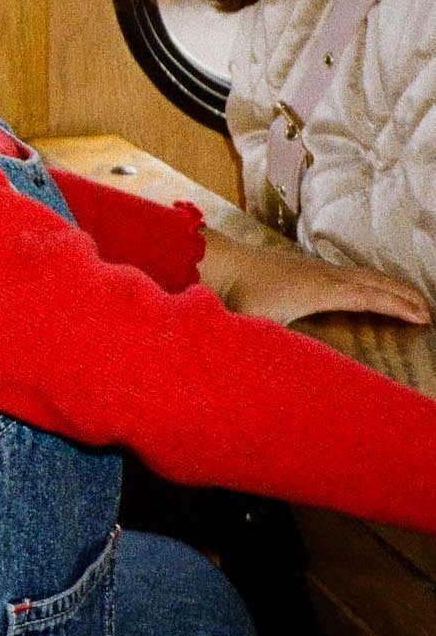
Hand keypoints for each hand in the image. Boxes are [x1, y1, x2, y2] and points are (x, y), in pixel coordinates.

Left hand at [198, 228, 429, 329]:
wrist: (219, 262)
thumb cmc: (240, 295)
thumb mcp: (263, 326)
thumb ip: (285, 348)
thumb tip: (304, 373)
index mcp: (322, 289)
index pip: (370, 297)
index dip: (398, 308)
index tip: (424, 319)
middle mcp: (325, 275)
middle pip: (375, 282)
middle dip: (404, 296)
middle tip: (428, 311)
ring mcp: (316, 268)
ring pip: (364, 275)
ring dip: (390, 286)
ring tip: (409, 300)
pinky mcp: (306, 267)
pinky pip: (349, 273)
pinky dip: (370, 281)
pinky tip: (370, 289)